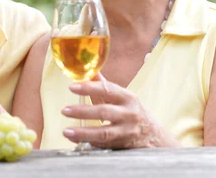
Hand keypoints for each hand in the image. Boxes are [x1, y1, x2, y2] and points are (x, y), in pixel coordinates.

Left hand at [61, 74, 178, 148]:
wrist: (151, 133)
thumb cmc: (129, 110)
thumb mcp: (120, 96)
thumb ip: (102, 85)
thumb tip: (86, 70)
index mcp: (127, 97)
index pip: (107, 89)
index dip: (89, 88)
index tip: (72, 87)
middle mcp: (129, 114)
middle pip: (104, 112)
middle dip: (83, 112)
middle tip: (64, 110)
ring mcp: (127, 131)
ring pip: (104, 133)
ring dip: (83, 132)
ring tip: (66, 132)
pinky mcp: (123, 145)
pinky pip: (104, 145)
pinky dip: (88, 142)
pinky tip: (74, 140)